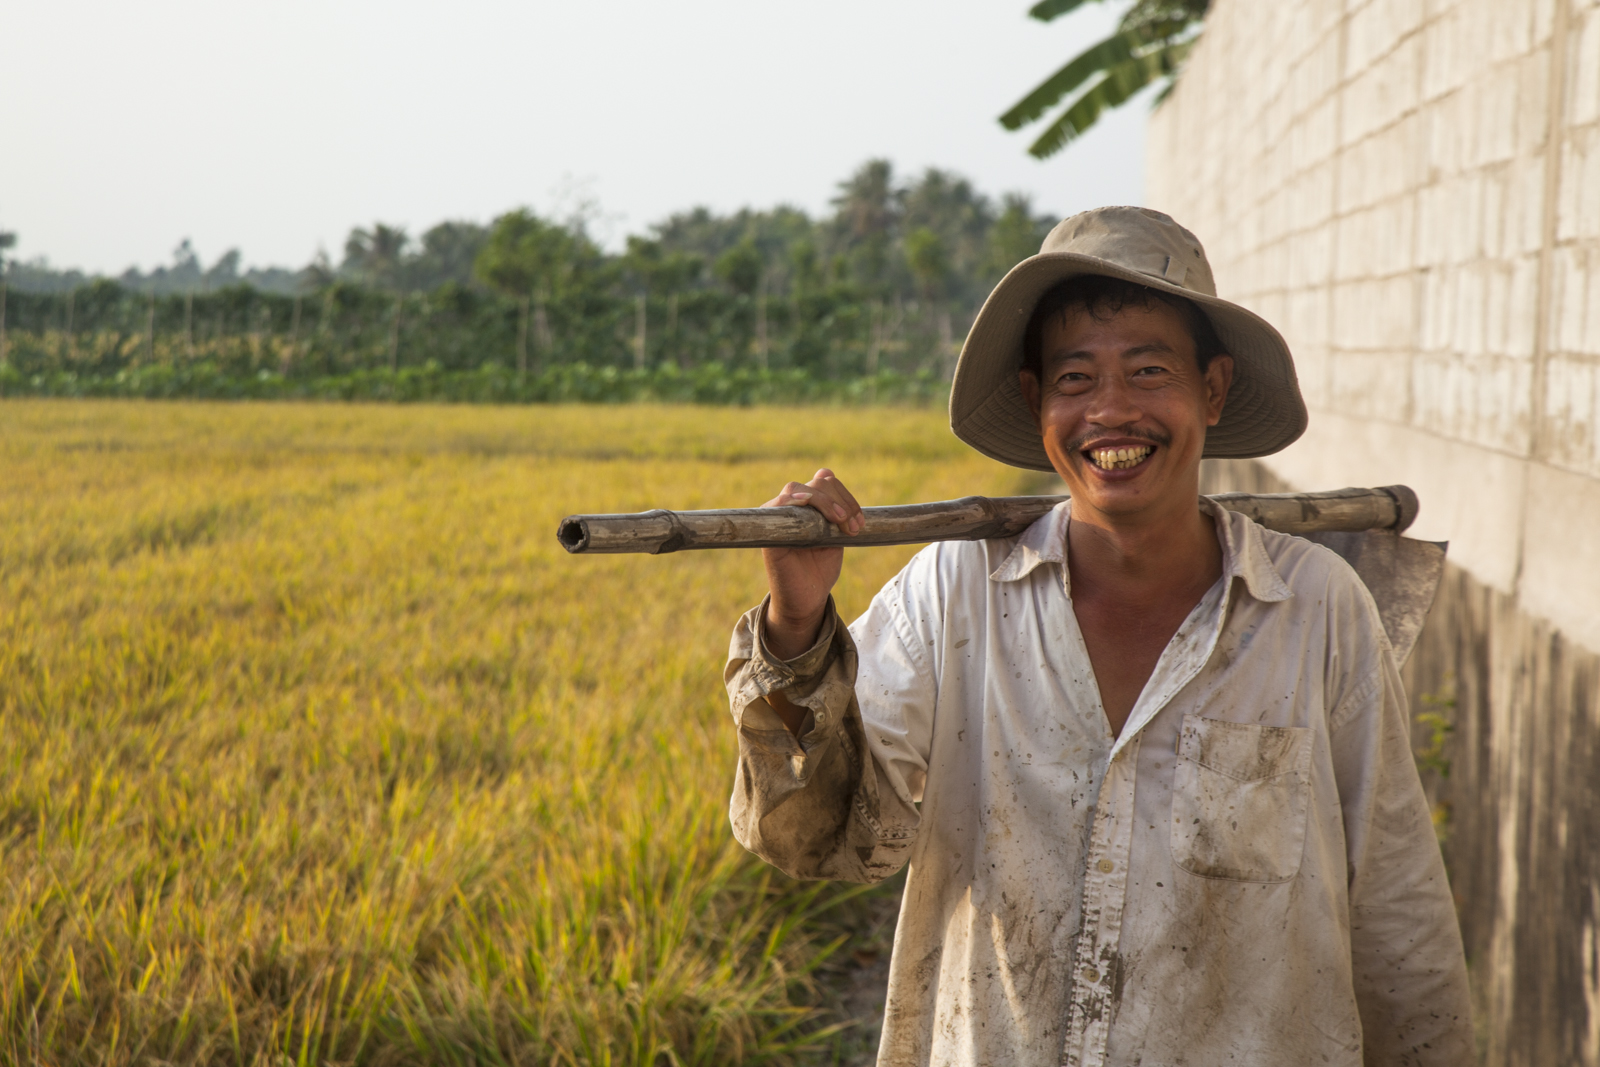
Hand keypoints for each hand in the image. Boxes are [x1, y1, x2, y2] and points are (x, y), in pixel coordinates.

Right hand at [761, 468, 862, 659]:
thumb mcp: (834, 535)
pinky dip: (797, 500)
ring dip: (825, 502)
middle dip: (841, 501)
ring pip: (800, 488)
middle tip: (853, 527)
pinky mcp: (768, 530)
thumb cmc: (819, 569)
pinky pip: (779, 504)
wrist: (806, 599)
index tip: (860, 523)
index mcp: (807, 506)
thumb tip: (826, 472)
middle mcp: (790, 507)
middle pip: (817, 482)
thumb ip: (835, 510)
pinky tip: (808, 506)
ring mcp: (777, 516)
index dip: (845, 496)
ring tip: (841, 523)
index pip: (825, 480)